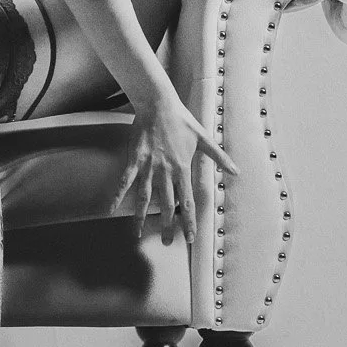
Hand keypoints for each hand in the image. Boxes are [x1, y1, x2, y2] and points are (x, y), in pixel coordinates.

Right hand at [114, 100, 239, 243]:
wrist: (159, 104)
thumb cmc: (182, 120)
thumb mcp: (204, 138)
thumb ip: (220, 157)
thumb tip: (237, 171)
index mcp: (183, 168)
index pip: (188, 201)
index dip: (189, 221)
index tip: (189, 237)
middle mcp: (166, 172)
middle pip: (167, 205)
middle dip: (167, 225)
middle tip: (165, 243)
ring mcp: (148, 167)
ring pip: (144, 198)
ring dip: (141, 217)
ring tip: (137, 234)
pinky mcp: (134, 160)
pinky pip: (124, 181)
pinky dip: (117, 195)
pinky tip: (110, 209)